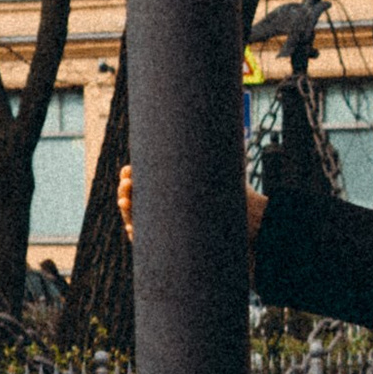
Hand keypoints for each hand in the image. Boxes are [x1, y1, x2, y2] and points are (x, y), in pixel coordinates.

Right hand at [116, 164, 266, 246]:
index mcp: (170, 189)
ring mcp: (165, 225)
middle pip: (137, 198)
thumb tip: (237, 130)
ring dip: (127, 210)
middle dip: (126, 189)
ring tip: (125, 202)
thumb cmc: (235, 198)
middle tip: (127, 181)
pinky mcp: (168, 244)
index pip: (144, 182)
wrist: (247, 225)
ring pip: (137, 218)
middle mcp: (165, 206)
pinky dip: (137, 234)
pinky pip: (147, 241)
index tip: (128, 170)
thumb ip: (221, 155)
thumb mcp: (225, 175)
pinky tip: (133, 229)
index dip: (131, 176)